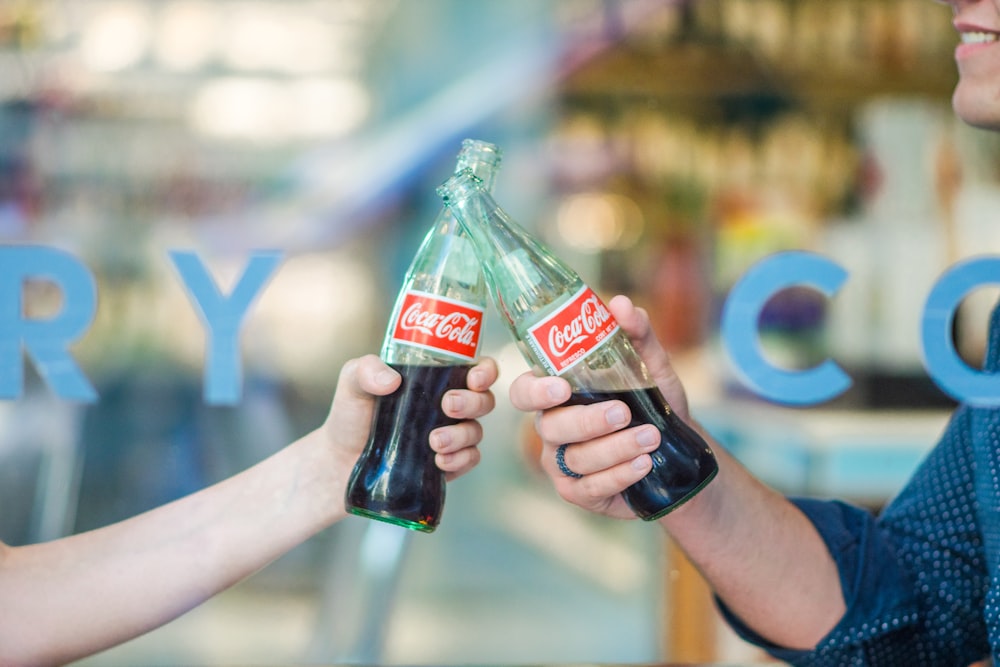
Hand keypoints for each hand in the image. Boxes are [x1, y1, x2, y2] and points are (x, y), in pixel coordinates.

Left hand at [323, 354, 497, 480]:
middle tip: (448, 405)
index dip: (486, 371)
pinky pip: (469, 459)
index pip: (476, 368)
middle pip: (484, 399)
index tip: (475, 378)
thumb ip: (366, 370)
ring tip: (434, 441)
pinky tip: (439, 461)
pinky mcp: (447, 463)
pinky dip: (460, 460)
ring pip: (476, 431)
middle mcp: (448, 404)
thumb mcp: (353, 382)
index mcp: (436, 377)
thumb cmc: (351, 413)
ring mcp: (450, 434)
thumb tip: (391, 380)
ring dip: (462, 435)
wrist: (340, 460)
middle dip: (473, 402)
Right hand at [509, 295, 686, 518]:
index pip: (524, 392)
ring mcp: (561, 463)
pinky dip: (619, 474)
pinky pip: (591, 487)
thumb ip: (635, 335)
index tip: (562, 387)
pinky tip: (643, 464)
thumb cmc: (652, 404)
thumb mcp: (650, 367)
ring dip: (615, 448)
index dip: (535, 391)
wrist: (678, 452)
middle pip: (551, 426)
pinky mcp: (579, 492)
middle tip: (622, 412)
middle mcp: (552, 428)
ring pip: (576, 458)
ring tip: (650, 437)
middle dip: (587, 420)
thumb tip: (620, 304)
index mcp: (556, 394)